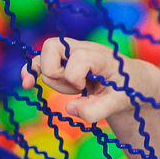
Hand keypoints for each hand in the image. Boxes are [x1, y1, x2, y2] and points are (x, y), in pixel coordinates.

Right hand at [21, 37, 142, 122]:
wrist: (132, 81)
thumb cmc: (128, 89)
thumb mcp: (119, 103)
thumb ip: (96, 110)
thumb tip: (69, 108)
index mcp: (101, 55)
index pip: (78, 56)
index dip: (75, 76)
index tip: (87, 87)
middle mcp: (83, 48)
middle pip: (51, 48)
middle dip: (58, 74)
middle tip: (78, 87)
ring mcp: (71, 53)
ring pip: (43, 58)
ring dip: (55, 80)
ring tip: (77, 88)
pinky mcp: (64, 61)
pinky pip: (39, 62)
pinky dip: (31, 72)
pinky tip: (27, 83)